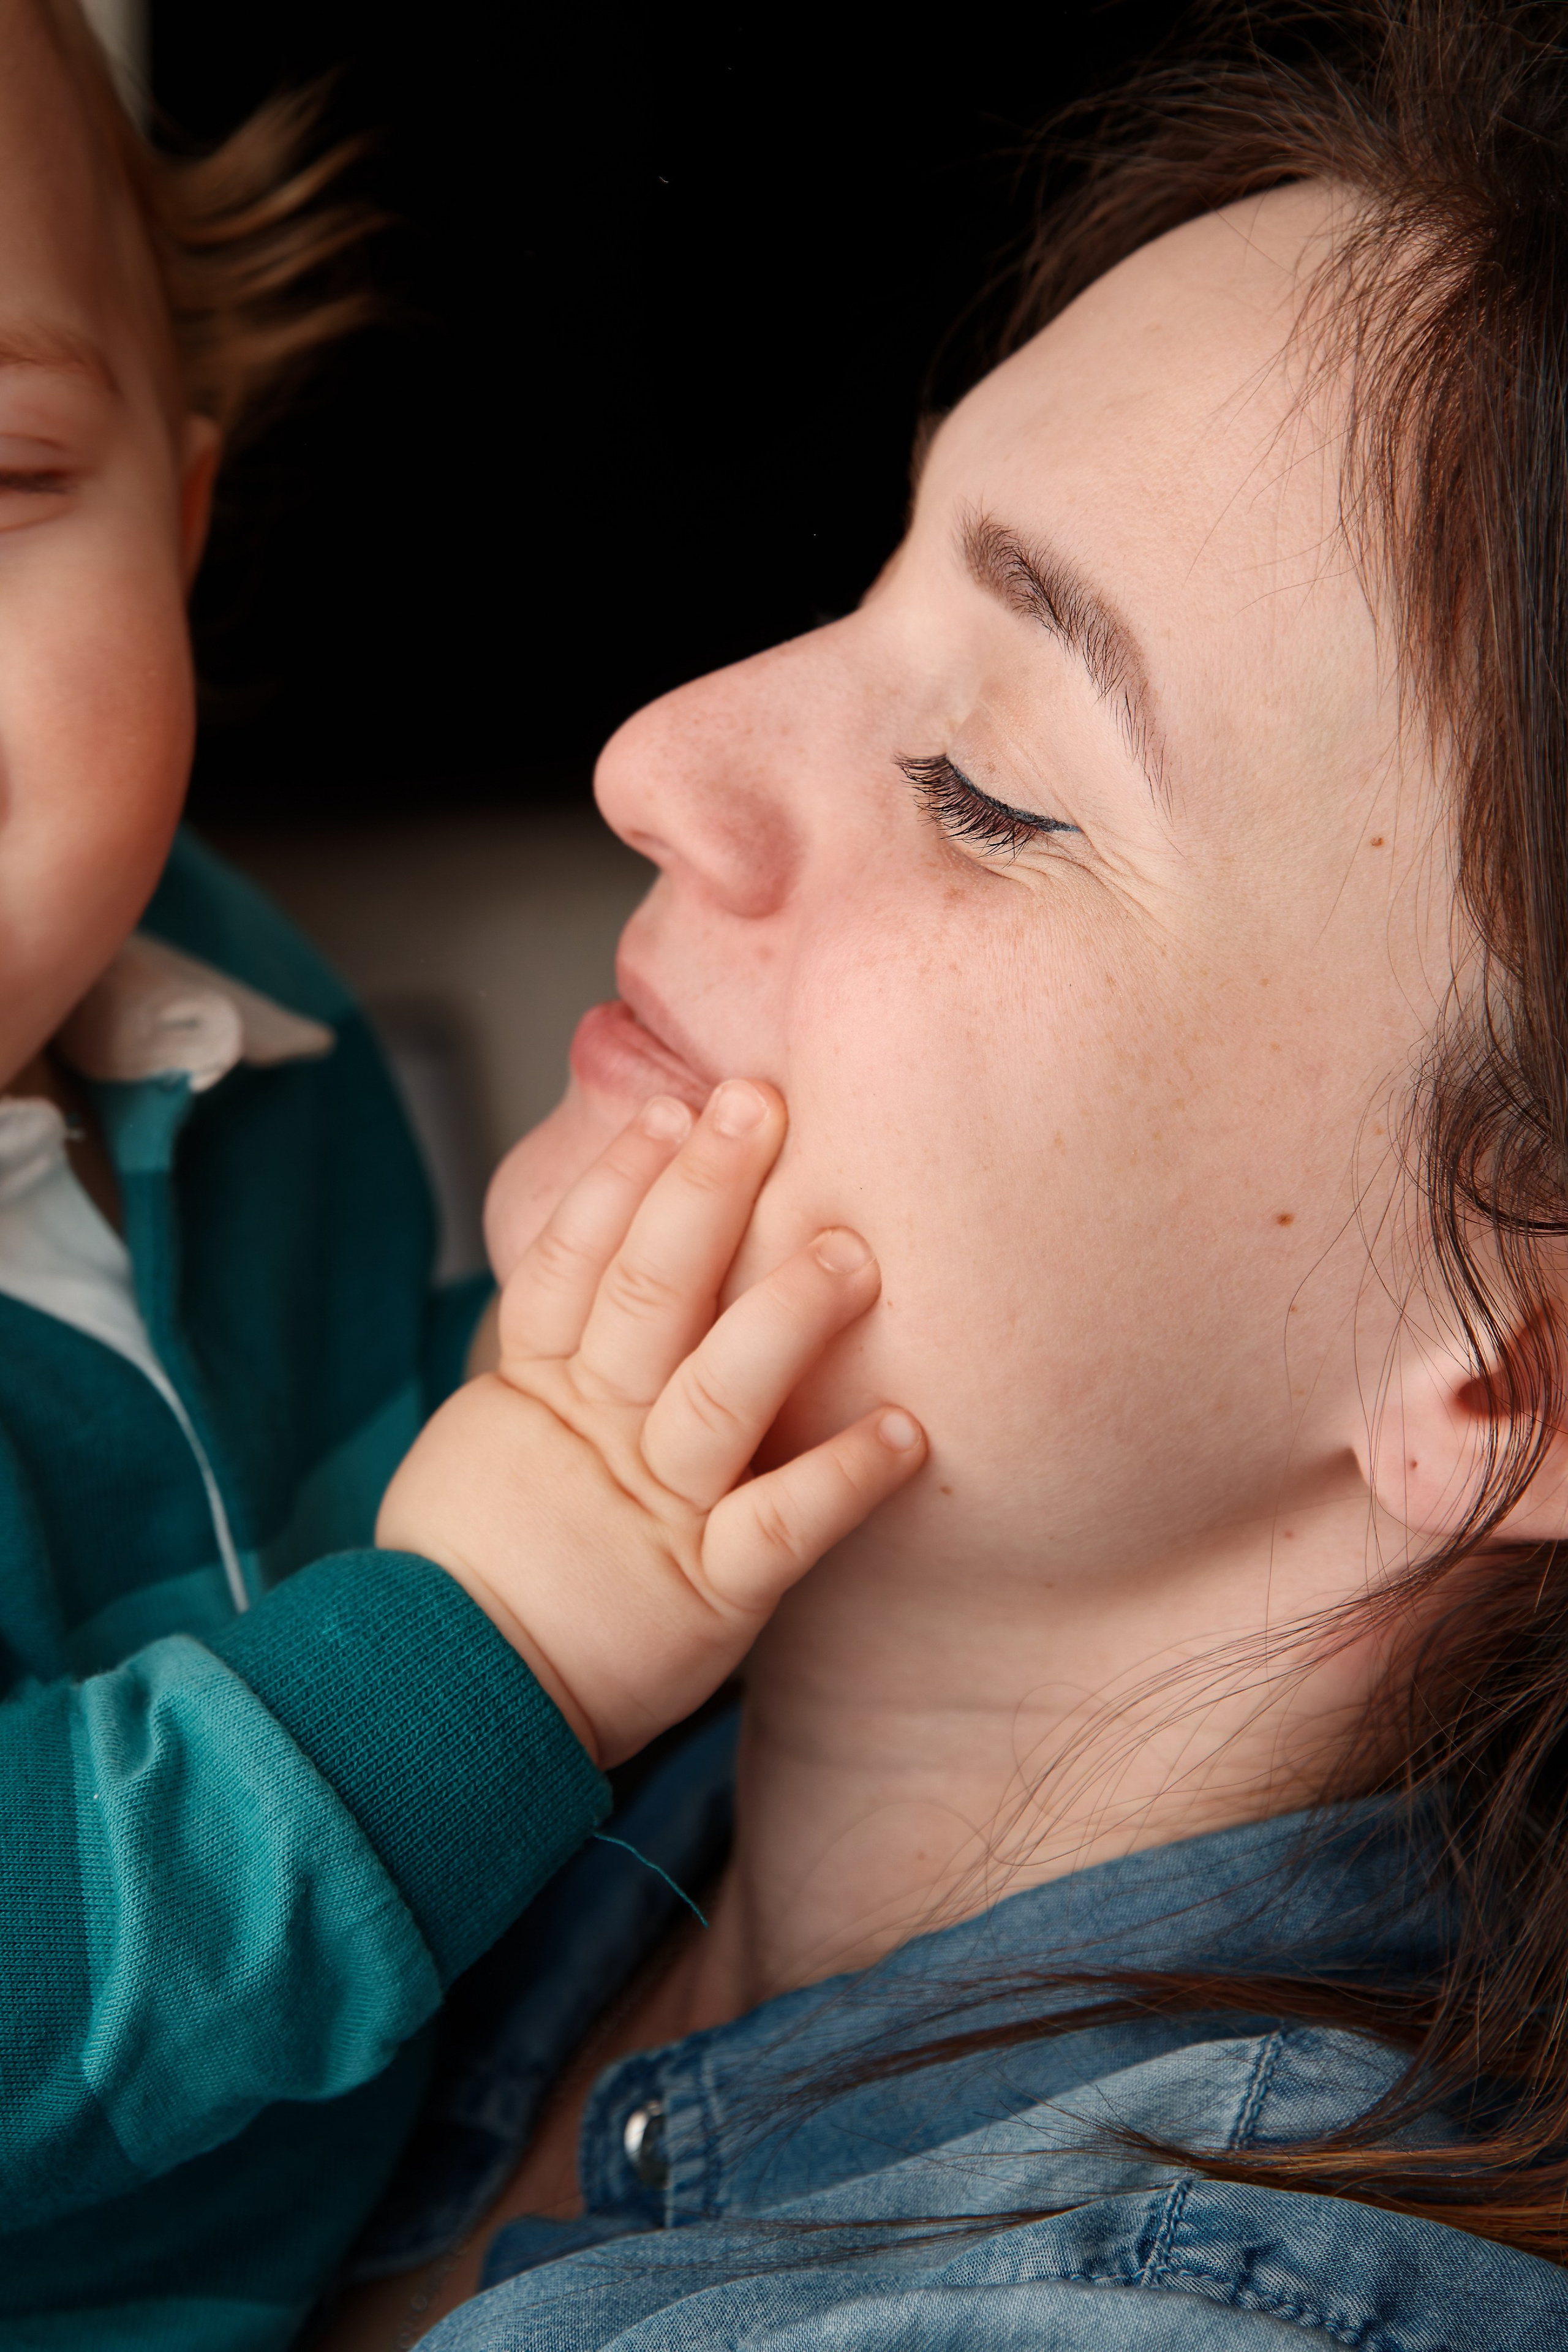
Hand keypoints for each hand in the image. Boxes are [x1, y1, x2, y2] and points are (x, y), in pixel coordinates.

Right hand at [378, 1080, 925, 1764]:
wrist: (453, 1701)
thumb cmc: (485, 1566)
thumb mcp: (491, 1442)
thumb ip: (548, 1356)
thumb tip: (604, 1261)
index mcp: (539, 1389)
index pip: (573, 1262)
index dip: (618, 1182)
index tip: (667, 1108)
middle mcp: (599, 1431)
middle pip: (647, 1293)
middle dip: (703, 1195)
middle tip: (759, 1107)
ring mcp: (653, 1507)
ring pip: (716, 1393)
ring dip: (783, 1316)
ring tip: (852, 1253)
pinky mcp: (705, 1590)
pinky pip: (779, 1527)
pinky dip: (839, 1480)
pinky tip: (904, 1434)